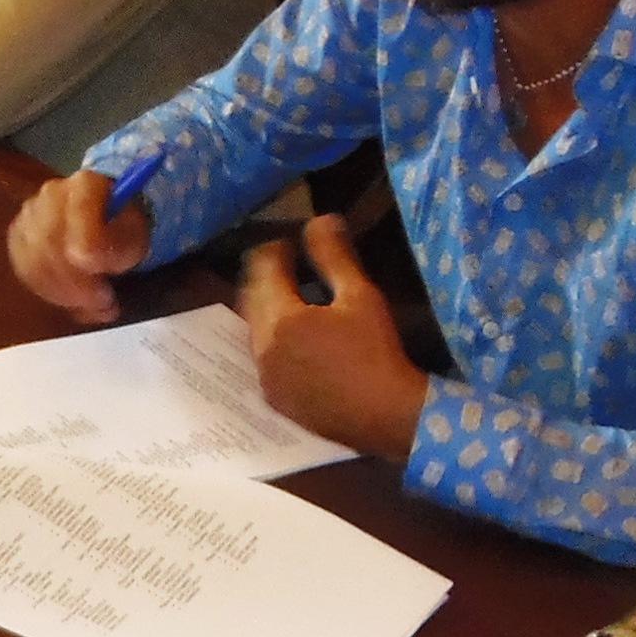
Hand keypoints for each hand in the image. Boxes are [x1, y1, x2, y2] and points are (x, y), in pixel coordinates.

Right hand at [5, 168, 153, 325]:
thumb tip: (89, 263)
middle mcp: (51, 193)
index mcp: (86, 184)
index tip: (103, 280)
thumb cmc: (120, 231)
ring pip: (34, 259)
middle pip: (50, 240)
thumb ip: (116, 249)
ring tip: (88, 303)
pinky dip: (48, 291)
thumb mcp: (133, 240)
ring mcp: (29, 213)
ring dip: (63, 291)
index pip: (79, 212)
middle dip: (77, 282)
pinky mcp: (17, 236)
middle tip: (102, 302)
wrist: (104, 224)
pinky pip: (24, 269)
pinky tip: (68, 297)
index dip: (87, 249)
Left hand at [240, 214, 429, 458]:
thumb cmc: (375, 351)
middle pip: (250, 299)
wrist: (385, 415)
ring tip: (290, 299)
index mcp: (280, 318)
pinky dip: (272, 340)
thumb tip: (320, 220)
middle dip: (264, 278)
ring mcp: (266, 377)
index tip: (287, 242)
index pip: (263, 270)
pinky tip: (295, 340)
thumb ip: (334, 257)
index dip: (274, 250)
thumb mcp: (360, 297)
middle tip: (285, 265)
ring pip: (253, 330)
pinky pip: (262, 359)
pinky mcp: (275, 399)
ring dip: (265, 309)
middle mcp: (262, 347)